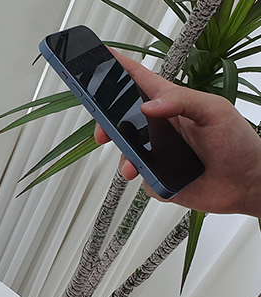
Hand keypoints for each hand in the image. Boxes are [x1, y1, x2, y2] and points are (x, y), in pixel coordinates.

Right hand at [94, 50, 260, 217]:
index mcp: (173, 105)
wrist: (245, 184)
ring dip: (126, 161)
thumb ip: (182, 101)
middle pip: (123, 121)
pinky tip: (161, 179)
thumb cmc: (238, 144)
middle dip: (107, 126)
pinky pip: (142, 180)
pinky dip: (147, 181)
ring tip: (134, 168)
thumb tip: (149, 105)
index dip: (120, 69)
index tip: (101, 60)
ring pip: (127, 155)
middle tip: (103, 133)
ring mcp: (159, 154)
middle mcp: (162, 129)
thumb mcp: (215, 111)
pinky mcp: (158, 178)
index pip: (140, 81)